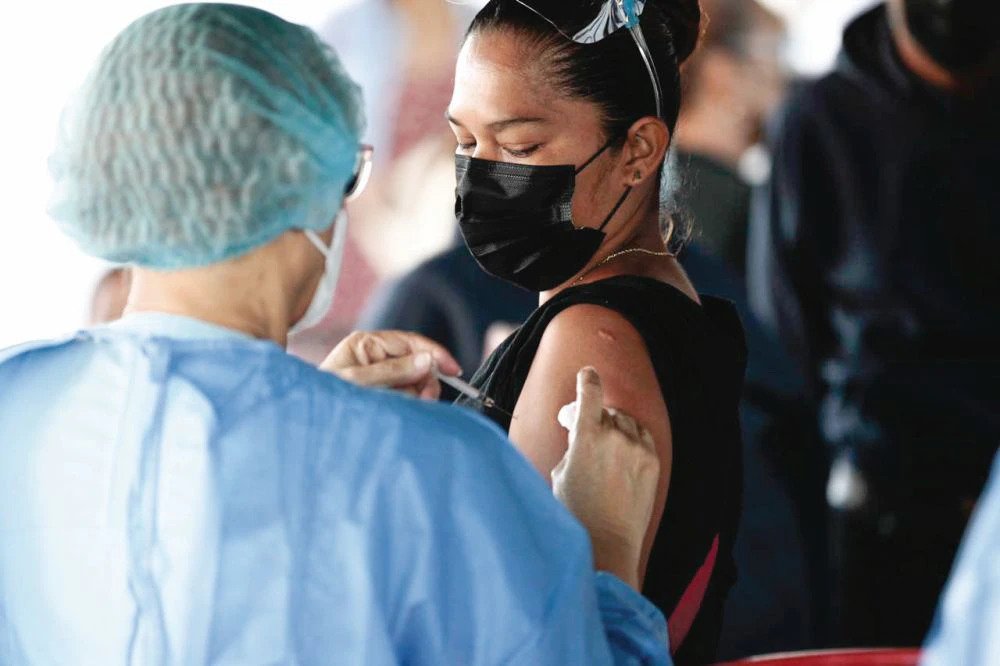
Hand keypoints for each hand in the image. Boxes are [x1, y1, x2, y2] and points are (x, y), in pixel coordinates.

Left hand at [321, 330, 461, 399]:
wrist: (307, 420)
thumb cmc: (325, 396)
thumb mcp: (359, 382)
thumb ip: (394, 371)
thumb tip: (426, 360)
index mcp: (367, 343)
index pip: (410, 342)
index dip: (434, 354)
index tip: (453, 369)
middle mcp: (374, 355)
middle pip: (416, 360)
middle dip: (425, 379)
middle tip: (425, 399)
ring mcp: (377, 373)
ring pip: (413, 379)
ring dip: (417, 393)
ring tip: (406, 407)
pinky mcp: (380, 390)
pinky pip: (405, 392)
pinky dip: (409, 401)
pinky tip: (402, 409)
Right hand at [552, 367, 659, 589]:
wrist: (609, 542)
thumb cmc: (576, 510)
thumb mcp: (561, 472)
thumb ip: (573, 444)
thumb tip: (578, 429)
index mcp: (585, 436)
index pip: (590, 392)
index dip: (587, 380)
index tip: (587, 374)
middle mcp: (614, 436)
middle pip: (605, 410)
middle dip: (593, 415)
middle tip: (583, 429)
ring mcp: (637, 448)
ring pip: (625, 421)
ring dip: (614, 425)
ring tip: (604, 444)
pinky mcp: (652, 461)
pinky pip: (642, 435)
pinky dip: (632, 436)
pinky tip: (623, 449)